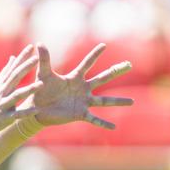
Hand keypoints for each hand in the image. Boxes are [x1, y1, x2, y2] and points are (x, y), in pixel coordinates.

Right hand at [0, 44, 41, 133]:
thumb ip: (6, 71)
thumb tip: (14, 57)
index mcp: (1, 83)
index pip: (13, 67)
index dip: (22, 57)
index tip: (31, 46)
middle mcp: (2, 91)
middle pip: (15, 77)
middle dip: (25, 67)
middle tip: (37, 58)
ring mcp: (3, 104)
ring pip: (17, 95)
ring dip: (29, 90)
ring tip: (42, 84)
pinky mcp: (5, 117)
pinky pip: (17, 115)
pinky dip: (26, 113)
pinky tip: (37, 110)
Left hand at [19, 43, 133, 129]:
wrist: (37, 109)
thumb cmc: (40, 90)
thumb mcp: (43, 75)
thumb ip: (44, 60)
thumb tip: (39, 42)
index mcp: (75, 78)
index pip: (87, 64)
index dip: (94, 54)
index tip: (103, 45)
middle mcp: (83, 88)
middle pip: (103, 78)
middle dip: (115, 71)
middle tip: (129, 65)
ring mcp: (83, 102)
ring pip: (104, 101)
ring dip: (118, 101)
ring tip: (132, 102)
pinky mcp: (80, 114)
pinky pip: (94, 119)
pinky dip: (103, 123)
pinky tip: (113, 127)